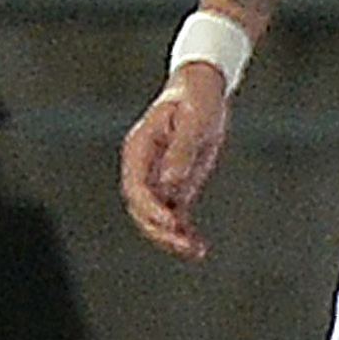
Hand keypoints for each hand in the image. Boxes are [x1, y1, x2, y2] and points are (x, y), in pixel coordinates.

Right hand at [121, 65, 231, 259]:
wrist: (201, 89)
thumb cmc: (197, 99)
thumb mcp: (195, 121)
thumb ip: (182, 151)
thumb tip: (171, 182)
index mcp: (140, 147)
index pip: (136, 186)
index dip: (151, 208)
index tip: (171, 222)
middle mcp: (143, 166)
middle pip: (141, 208)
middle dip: (160, 230)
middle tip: (185, 244)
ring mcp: (157, 177)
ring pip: (155, 217)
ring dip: (172, 237)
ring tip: (196, 250)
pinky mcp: (174, 186)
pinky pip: (174, 214)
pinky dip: (183, 232)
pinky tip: (198, 247)